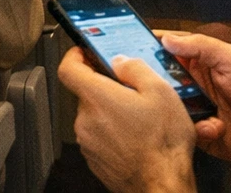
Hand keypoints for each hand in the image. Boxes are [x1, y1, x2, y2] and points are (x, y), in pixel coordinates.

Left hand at [57, 47, 197, 192]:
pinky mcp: (94, 159)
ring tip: (140, 116)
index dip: (75, 55)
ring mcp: (88, 142)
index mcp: (98, 98)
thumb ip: (135, 68)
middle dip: (107, 87)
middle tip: (132, 88)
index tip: (85, 51)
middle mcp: (86, 120)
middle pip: (86, 92)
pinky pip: (99, 135)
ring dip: (111, 110)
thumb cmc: (162, 143)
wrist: (161, 185)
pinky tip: (137, 135)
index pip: (68, 69)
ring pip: (94, 115)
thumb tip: (120, 61)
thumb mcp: (160, 91)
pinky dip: (113, 130)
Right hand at [160, 32, 230, 163]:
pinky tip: (215, 126)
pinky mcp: (201, 132)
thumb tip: (168, 38)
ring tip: (189, 108)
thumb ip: (201, 46)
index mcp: (203, 61)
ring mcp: (197, 108)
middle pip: (163, 80)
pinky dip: (197, 129)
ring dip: (175, 109)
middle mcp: (196, 84)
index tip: (130, 46)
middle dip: (155, 82)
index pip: (171, 50)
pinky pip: (185, 131)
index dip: (152, 47)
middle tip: (148, 84)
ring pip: (169, 106)